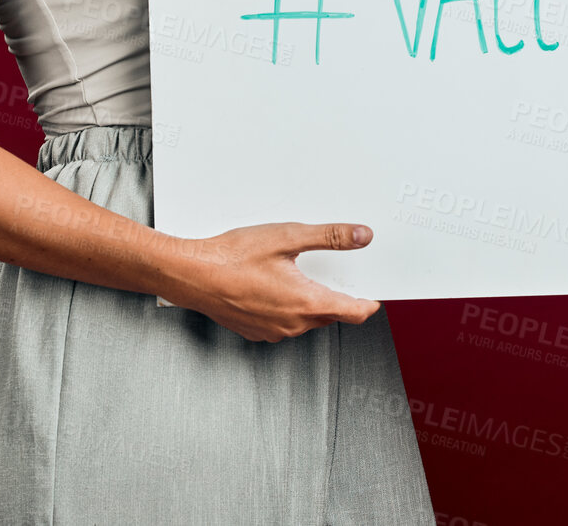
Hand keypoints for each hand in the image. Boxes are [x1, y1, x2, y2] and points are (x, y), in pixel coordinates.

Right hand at [171, 221, 381, 341]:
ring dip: (311, 302)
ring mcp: (273, 331)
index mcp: (306, 303)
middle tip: (339, 274)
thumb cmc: (233, 257)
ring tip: (302, 274)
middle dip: (338, 297)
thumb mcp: (288, 237)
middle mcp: (292, 324)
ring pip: (306, 320)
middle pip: (330, 315)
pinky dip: (289, 308)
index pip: (353, 312)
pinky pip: (284, 323)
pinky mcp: (256, 332)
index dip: (368, 303)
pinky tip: (276, 286)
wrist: (192, 275)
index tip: (375, 296)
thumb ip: (330, 237)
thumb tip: (362, 236)